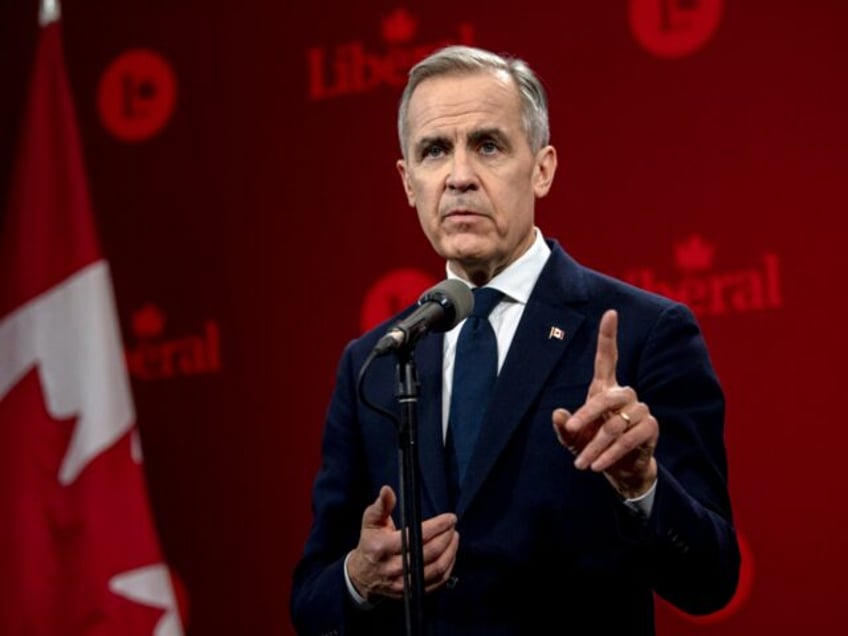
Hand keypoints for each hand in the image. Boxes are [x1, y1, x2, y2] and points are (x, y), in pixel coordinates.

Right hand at [347, 486, 459, 600]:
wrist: (362, 575)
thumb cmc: (370, 543)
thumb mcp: (370, 522)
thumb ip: (381, 505)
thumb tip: (387, 490)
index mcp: (382, 547)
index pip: (416, 536)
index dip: (437, 526)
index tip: (449, 518)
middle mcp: (393, 567)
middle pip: (429, 553)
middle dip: (446, 537)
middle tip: (453, 526)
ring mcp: (403, 583)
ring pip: (436, 569)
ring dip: (450, 552)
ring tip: (455, 537)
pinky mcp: (411, 593)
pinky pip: (436, 582)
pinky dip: (448, 567)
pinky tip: (450, 554)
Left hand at [552, 309, 657, 498]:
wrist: (620, 471)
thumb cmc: (593, 446)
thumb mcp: (572, 438)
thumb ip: (564, 427)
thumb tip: (558, 413)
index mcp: (605, 389)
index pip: (608, 357)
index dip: (609, 335)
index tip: (610, 312)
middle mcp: (625, 395)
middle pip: (609, 396)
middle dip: (588, 413)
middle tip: (571, 428)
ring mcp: (640, 410)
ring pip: (616, 423)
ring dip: (596, 445)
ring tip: (581, 463)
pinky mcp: (650, 429)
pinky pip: (629, 438)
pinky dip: (611, 453)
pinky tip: (597, 466)